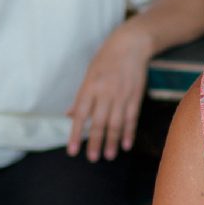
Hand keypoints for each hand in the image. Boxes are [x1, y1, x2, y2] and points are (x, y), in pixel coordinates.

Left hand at [68, 19, 150, 161]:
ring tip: (108, 156)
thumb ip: (80, 98)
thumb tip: (69, 115)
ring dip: (112, 142)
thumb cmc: (105, 59)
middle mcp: (105, 94)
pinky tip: (126, 145)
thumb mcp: (88, 75)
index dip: (75, 134)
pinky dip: (129, 132)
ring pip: (116, 124)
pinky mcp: (135, 97)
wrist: (131, 45)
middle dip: (95, 143)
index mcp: (90, 88)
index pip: (80, 116)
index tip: (72, 151)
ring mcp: (121, 96)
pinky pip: (131, 118)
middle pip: (99, 123)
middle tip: (92, 159)